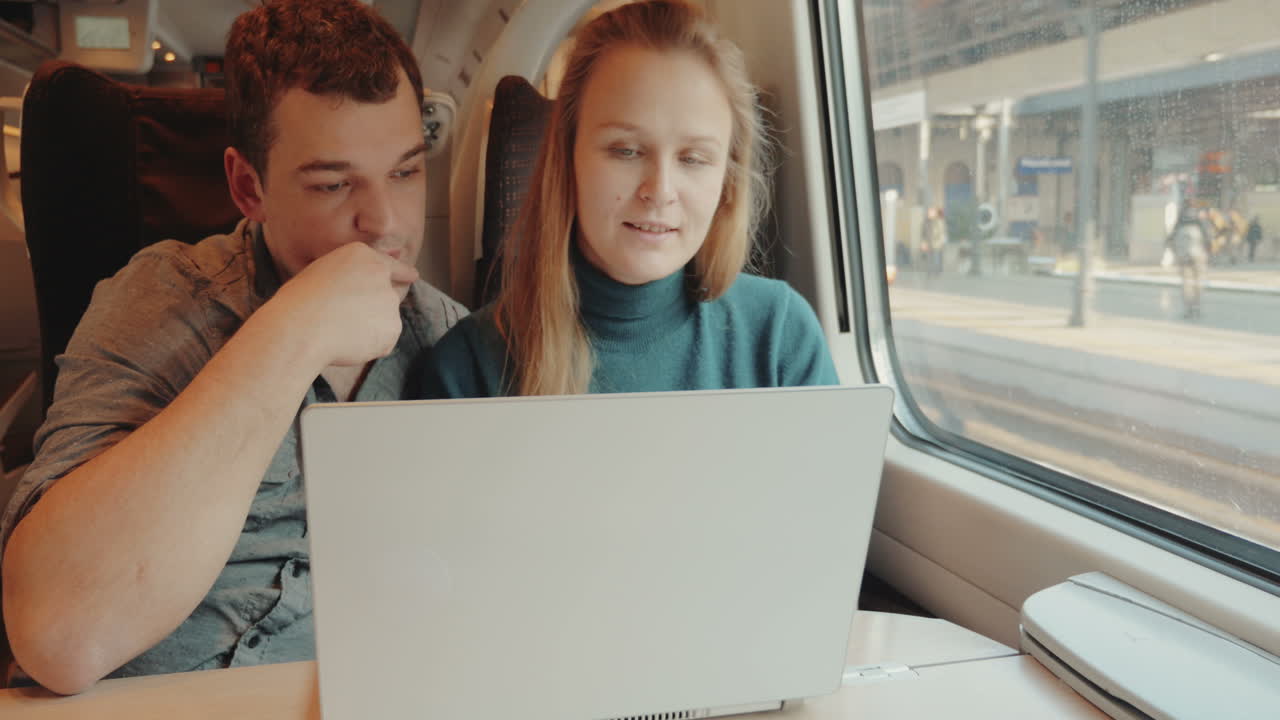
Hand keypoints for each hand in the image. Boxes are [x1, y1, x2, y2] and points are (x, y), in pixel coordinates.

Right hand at [265, 243, 419, 368]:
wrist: (301, 328)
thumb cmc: (298, 304)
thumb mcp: (319, 276)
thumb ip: (346, 279)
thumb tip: (359, 294)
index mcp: (360, 255)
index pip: (388, 264)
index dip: (402, 271)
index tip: (414, 275)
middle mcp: (381, 274)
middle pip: (386, 296)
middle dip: (373, 310)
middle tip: (345, 321)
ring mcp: (389, 300)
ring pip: (383, 320)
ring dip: (369, 329)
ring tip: (339, 330)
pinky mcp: (393, 326)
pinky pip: (383, 341)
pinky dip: (370, 347)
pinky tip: (349, 343)